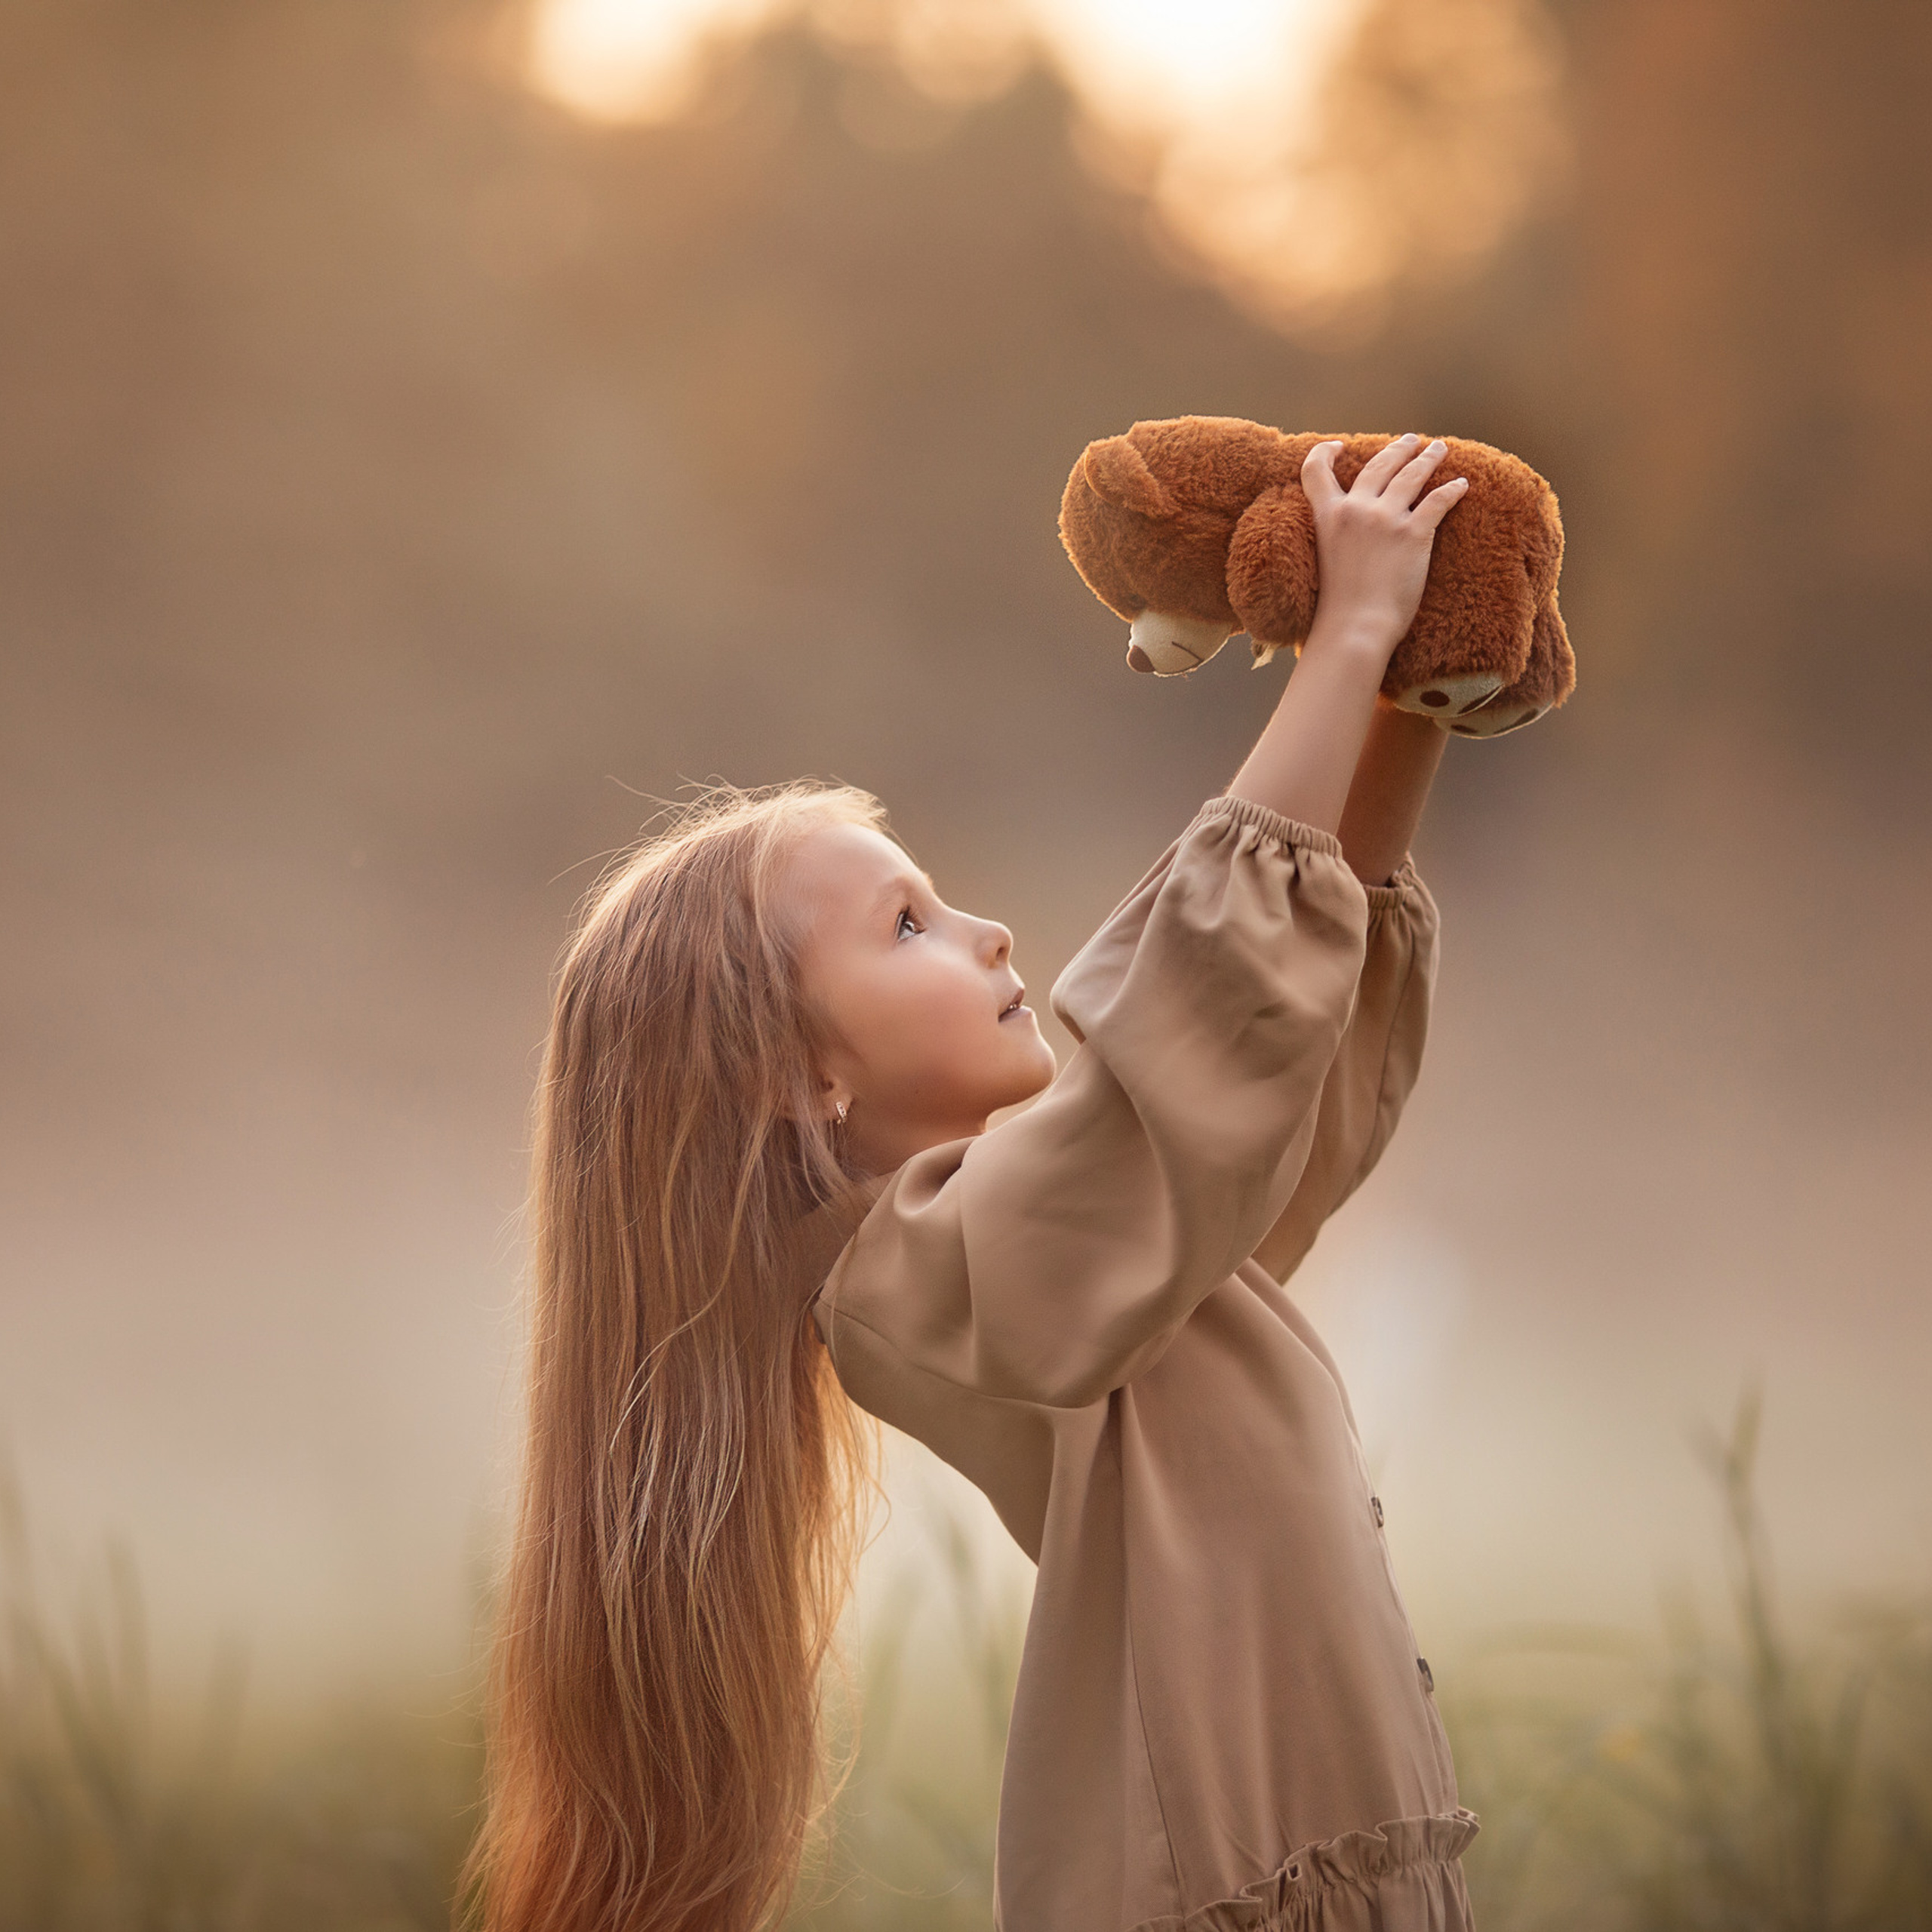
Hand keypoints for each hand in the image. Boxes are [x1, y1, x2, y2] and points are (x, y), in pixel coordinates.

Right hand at [1299, 434, 1466, 657]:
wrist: (1356, 626)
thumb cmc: (1338, 606)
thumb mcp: (1326, 559)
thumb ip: (1335, 536)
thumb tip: (1349, 536)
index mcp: (1328, 516)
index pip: (1315, 471)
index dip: (1324, 452)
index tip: (1339, 446)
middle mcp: (1356, 509)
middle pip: (1379, 465)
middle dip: (1398, 449)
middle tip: (1412, 441)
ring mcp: (1386, 519)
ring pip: (1412, 475)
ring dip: (1427, 459)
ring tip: (1438, 449)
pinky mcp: (1414, 533)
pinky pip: (1438, 501)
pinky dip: (1452, 490)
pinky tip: (1461, 485)